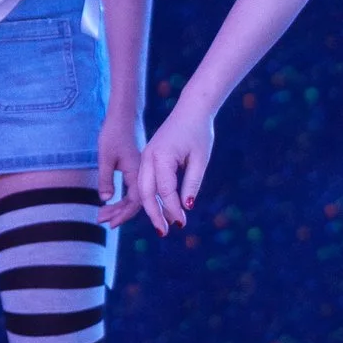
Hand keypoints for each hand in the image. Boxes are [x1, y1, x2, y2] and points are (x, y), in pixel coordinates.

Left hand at [94, 108, 145, 225]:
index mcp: (138, 172)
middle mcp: (142, 175)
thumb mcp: (105, 157)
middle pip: (135, 203)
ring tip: (101, 215)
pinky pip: (132, 191)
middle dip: (118, 214)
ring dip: (118, 209)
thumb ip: (106, 179)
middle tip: (100, 221)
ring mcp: (140, 173)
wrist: (122, 118)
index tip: (110, 224)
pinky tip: (111, 204)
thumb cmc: (112, 134)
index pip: (135, 202)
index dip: (123, 215)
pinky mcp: (136, 171)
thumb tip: (105, 200)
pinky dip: (121, 200)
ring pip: (133, 198)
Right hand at [136, 99, 216, 233]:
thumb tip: (186, 206)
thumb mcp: (200, 158)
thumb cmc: (199, 132)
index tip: (181, 224)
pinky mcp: (147, 157)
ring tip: (162, 226)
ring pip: (142, 188)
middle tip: (164, 232)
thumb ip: (192, 183)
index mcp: (161, 156)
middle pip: (145, 192)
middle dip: (154, 214)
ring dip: (151, 207)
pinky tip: (162, 209)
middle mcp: (148, 157)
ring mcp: (145, 156)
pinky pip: (146, 181)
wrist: (191, 109)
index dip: (172, 209)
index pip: (165, 190)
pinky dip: (151, 197)